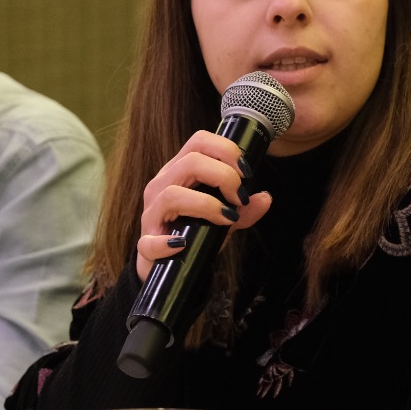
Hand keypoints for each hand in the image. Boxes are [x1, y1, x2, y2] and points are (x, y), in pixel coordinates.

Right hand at [136, 130, 273, 280]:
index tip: (247, 172)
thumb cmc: (194, 234)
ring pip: (172, 194)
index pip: (198, 142)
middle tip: (240, 198)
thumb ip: (244, 210)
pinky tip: (183, 245)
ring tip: (227, 219)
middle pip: (189, 162)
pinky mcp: (145, 244)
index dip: (226, 150)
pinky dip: (166, 244)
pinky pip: (149, 242)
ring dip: (205, 205)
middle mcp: (162, 186)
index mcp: (179, 172)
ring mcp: (151, 213)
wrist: (167, 267)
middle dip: (223, 176)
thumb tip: (265, 197)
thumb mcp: (223, 220)